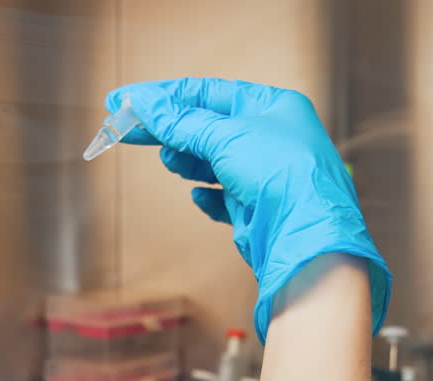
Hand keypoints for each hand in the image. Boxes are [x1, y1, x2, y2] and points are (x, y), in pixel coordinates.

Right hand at [107, 78, 390, 341]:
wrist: (305, 235)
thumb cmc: (281, 173)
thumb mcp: (225, 136)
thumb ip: (182, 122)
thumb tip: (145, 105)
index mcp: (273, 106)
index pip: (209, 93)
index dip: (165, 96)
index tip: (127, 100)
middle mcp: (272, 137)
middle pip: (207, 126)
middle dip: (169, 129)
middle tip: (127, 130)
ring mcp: (265, 174)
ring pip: (213, 161)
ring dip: (187, 161)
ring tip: (170, 161)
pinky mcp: (258, 208)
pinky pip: (224, 197)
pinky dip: (208, 195)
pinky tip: (199, 196)